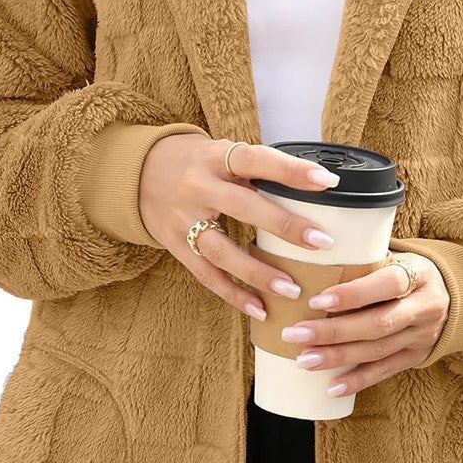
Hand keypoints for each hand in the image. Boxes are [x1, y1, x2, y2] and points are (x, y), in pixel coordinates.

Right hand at [138, 135, 343, 316]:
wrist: (135, 174)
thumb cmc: (195, 163)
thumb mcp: (220, 152)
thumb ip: (256, 169)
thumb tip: (314, 187)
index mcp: (213, 157)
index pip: (255, 159)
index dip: (290, 170)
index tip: (327, 182)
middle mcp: (197, 187)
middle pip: (243, 207)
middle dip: (284, 226)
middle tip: (323, 243)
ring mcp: (183, 220)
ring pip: (222, 250)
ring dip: (258, 273)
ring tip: (293, 289)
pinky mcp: (176, 246)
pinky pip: (206, 275)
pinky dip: (233, 294)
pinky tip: (260, 310)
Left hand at [245, 246, 450, 397]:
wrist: (451, 295)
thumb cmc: (405, 271)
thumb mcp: (395, 257)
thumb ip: (363, 261)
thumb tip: (304, 261)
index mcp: (420, 274)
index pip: (388, 284)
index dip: (352, 294)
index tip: (315, 300)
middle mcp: (425, 307)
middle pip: (377, 323)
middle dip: (333, 331)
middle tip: (295, 335)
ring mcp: (422, 335)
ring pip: (378, 351)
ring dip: (338, 357)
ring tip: (303, 360)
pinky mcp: (417, 356)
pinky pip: (385, 371)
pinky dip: (358, 381)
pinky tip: (331, 387)